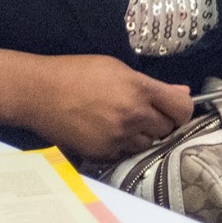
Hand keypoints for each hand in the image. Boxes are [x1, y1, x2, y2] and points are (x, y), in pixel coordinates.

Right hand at [0, 51, 191, 158]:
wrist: (38, 93)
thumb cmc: (75, 73)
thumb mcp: (116, 68)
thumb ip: (151, 84)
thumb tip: (182, 92)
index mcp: (139, 88)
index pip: (183, 108)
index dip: (182, 110)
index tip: (175, 109)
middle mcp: (133, 115)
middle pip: (168, 129)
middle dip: (161, 122)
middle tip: (143, 113)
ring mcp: (119, 137)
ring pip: (149, 144)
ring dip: (142, 136)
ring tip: (122, 122)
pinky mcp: (104, 153)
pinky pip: (127, 155)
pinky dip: (123, 147)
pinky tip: (108, 132)